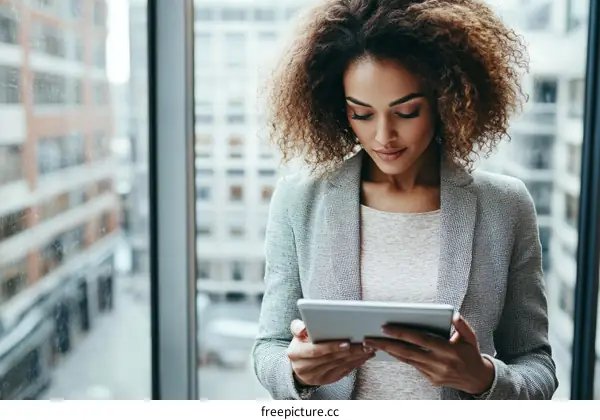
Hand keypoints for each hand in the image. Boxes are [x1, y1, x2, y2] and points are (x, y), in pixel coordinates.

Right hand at [286, 319, 374, 386]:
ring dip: (356, 357)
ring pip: (339, 365)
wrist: (299, 364)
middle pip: (331, 359)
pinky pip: (343, 371)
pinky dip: (355, 363)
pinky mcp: (325, 380)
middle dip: (350, 351)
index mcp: (295, 354)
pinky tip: (363, 356)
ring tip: (368, 349)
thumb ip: (297, 327)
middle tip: (365, 344)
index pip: (315, 351)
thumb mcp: (296, 334)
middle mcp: (304, 367)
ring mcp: (315, 376)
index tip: (347, 343)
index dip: (331, 347)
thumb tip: (303, 328)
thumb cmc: (301, 344)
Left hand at [364, 313, 494, 394]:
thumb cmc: (471, 353)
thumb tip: (453, 315)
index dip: (402, 333)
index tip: (385, 327)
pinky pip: (413, 366)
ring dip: (389, 352)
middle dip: (386, 344)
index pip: (420, 339)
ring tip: (373, 343)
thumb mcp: (471, 337)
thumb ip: (462, 325)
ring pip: (407, 360)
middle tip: (369, 338)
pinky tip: (388, 350)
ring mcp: (434, 373)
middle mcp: (439, 363)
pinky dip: (400, 357)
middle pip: (408, 352)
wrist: (477, 379)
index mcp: (448, 350)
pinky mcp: (431, 379)